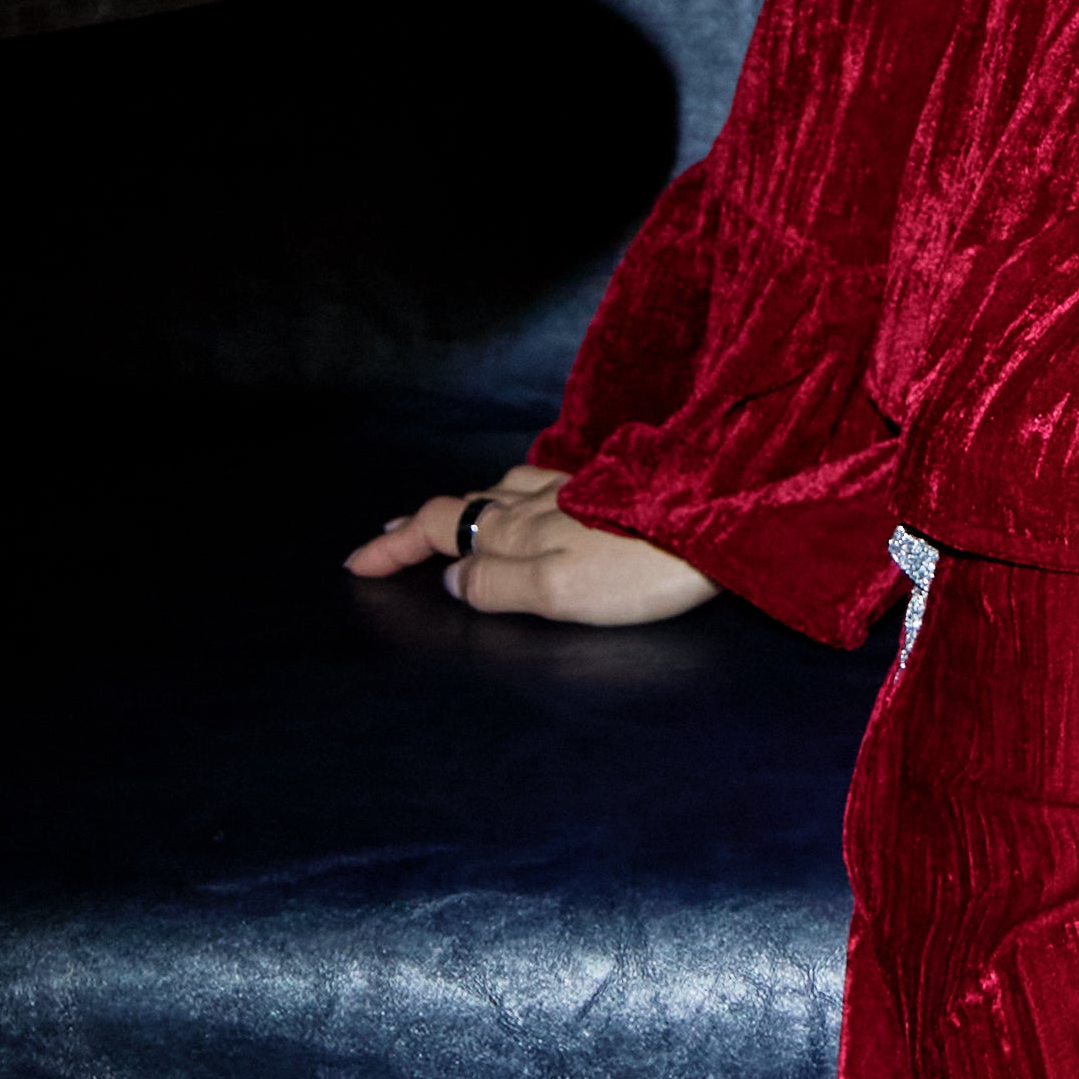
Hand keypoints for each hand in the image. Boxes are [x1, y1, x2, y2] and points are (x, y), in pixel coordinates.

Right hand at [345, 461, 719, 622]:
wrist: (722, 521)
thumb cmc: (640, 567)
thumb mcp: (557, 591)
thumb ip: (499, 585)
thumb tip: (451, 578)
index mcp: (518, 525)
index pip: (440, 528)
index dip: (395, 546)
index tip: (356, 561)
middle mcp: (542, 499)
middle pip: (467, 503)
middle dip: (424, 523)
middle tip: (391, 538)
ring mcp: (579, 490)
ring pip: (506, 489)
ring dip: (470, 504)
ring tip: (455, 520)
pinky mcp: (616, 489)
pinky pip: (545, 486)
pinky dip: (517, 494)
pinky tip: (535, 499)